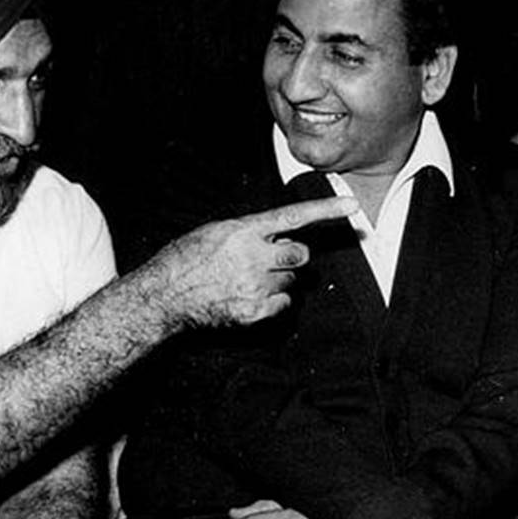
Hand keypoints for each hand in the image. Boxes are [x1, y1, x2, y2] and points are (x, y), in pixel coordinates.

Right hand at [152, 196, 356, 327]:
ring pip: (292, 282)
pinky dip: (274, 301)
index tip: (352, 206)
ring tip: (247, 280)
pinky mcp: (255, 312)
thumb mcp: (216, 232)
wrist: (165, 296)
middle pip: (300, 255)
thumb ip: (250, 232)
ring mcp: (255, 286)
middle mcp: (254, 257)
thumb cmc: (185, 260)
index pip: (293, 217)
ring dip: (279, 280)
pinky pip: (284, 305)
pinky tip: (249, 297)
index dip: (326, 211)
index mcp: (244, 231)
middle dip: (293, 257)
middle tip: (270, 260)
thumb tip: (278, 237)